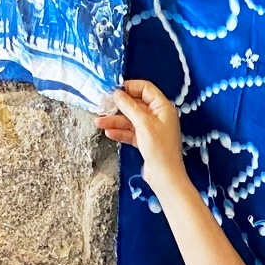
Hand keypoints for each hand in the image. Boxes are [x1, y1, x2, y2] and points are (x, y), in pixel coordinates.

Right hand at [95, 79, 187, 193]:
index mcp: (163, 108)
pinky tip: (109, 133)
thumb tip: (118, 93)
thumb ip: (129, 107)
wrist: (165, 177)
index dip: (130, 87)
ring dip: (115, 121)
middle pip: (135, 105)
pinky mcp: (146, 141)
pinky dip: (120, 132)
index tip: (115, 89)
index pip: (146, 89)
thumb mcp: (143, 124)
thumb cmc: (160, 150)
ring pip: (130, 120)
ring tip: (99, 122)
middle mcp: (158, 117)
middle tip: (103, 105)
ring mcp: (151, 129)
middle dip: (118, 106)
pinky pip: (130, 132)